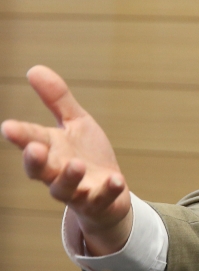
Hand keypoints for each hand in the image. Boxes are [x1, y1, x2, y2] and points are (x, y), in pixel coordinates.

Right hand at [1, 66, 132, 255]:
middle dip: (35, 161)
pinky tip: (117, 180)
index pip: (31, 140)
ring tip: (77, 164)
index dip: (19, 135)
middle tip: (34, 149)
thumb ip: (57, 100)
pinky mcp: (100, 201)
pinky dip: (109, 190)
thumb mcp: (76, 123)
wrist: (109, 193)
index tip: (8, 127)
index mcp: (51, 150)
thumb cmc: (86, 155)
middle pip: (40, 170)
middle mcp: (58, 172)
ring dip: (69, 177)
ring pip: (65, 188)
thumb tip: (33, 69)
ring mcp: (78, 189)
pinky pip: (102, 198)